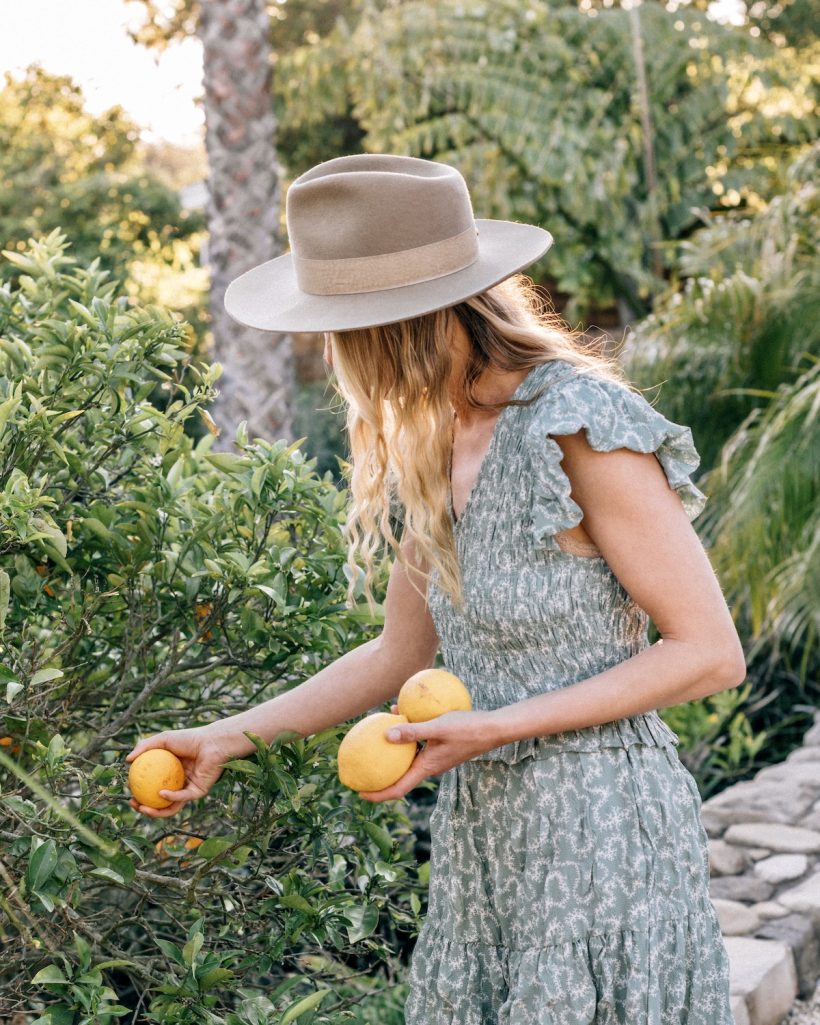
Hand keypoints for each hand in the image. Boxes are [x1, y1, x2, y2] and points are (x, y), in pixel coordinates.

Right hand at [124, 727, 234, 818]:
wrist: (212, 742)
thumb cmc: (189, 738)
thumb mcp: (163, 740)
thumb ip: (144, 747)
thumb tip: (127, 760)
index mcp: (170, 773)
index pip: (151, 786)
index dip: (139, 790)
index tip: (129, 788)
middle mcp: (178, 783)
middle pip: (158, 801)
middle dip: (144, 807)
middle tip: (133, 804)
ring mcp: (188, 789)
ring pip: (169, 806)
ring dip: (155, 812)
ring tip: (143, 808)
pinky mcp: (198, 792)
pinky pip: (182, 798)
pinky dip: (171, 797)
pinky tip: (161, 794)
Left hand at [358, 704, 500, 802]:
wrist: (494, 728)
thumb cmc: (467, 728)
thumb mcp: (438, 727)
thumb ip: (412, 731)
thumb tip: (385, 735)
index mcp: (426, 768)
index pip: (397, 789)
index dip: (376, 794)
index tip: (358, 792)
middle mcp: (429, 766)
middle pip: (399, 777)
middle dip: (379, 775)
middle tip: (359, 766)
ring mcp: (435, 757)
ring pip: (407, 759)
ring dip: (392, 751)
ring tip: (374, 736)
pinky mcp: (440, 747)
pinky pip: (416, 746)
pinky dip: (405, 738)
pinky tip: (399, 715)